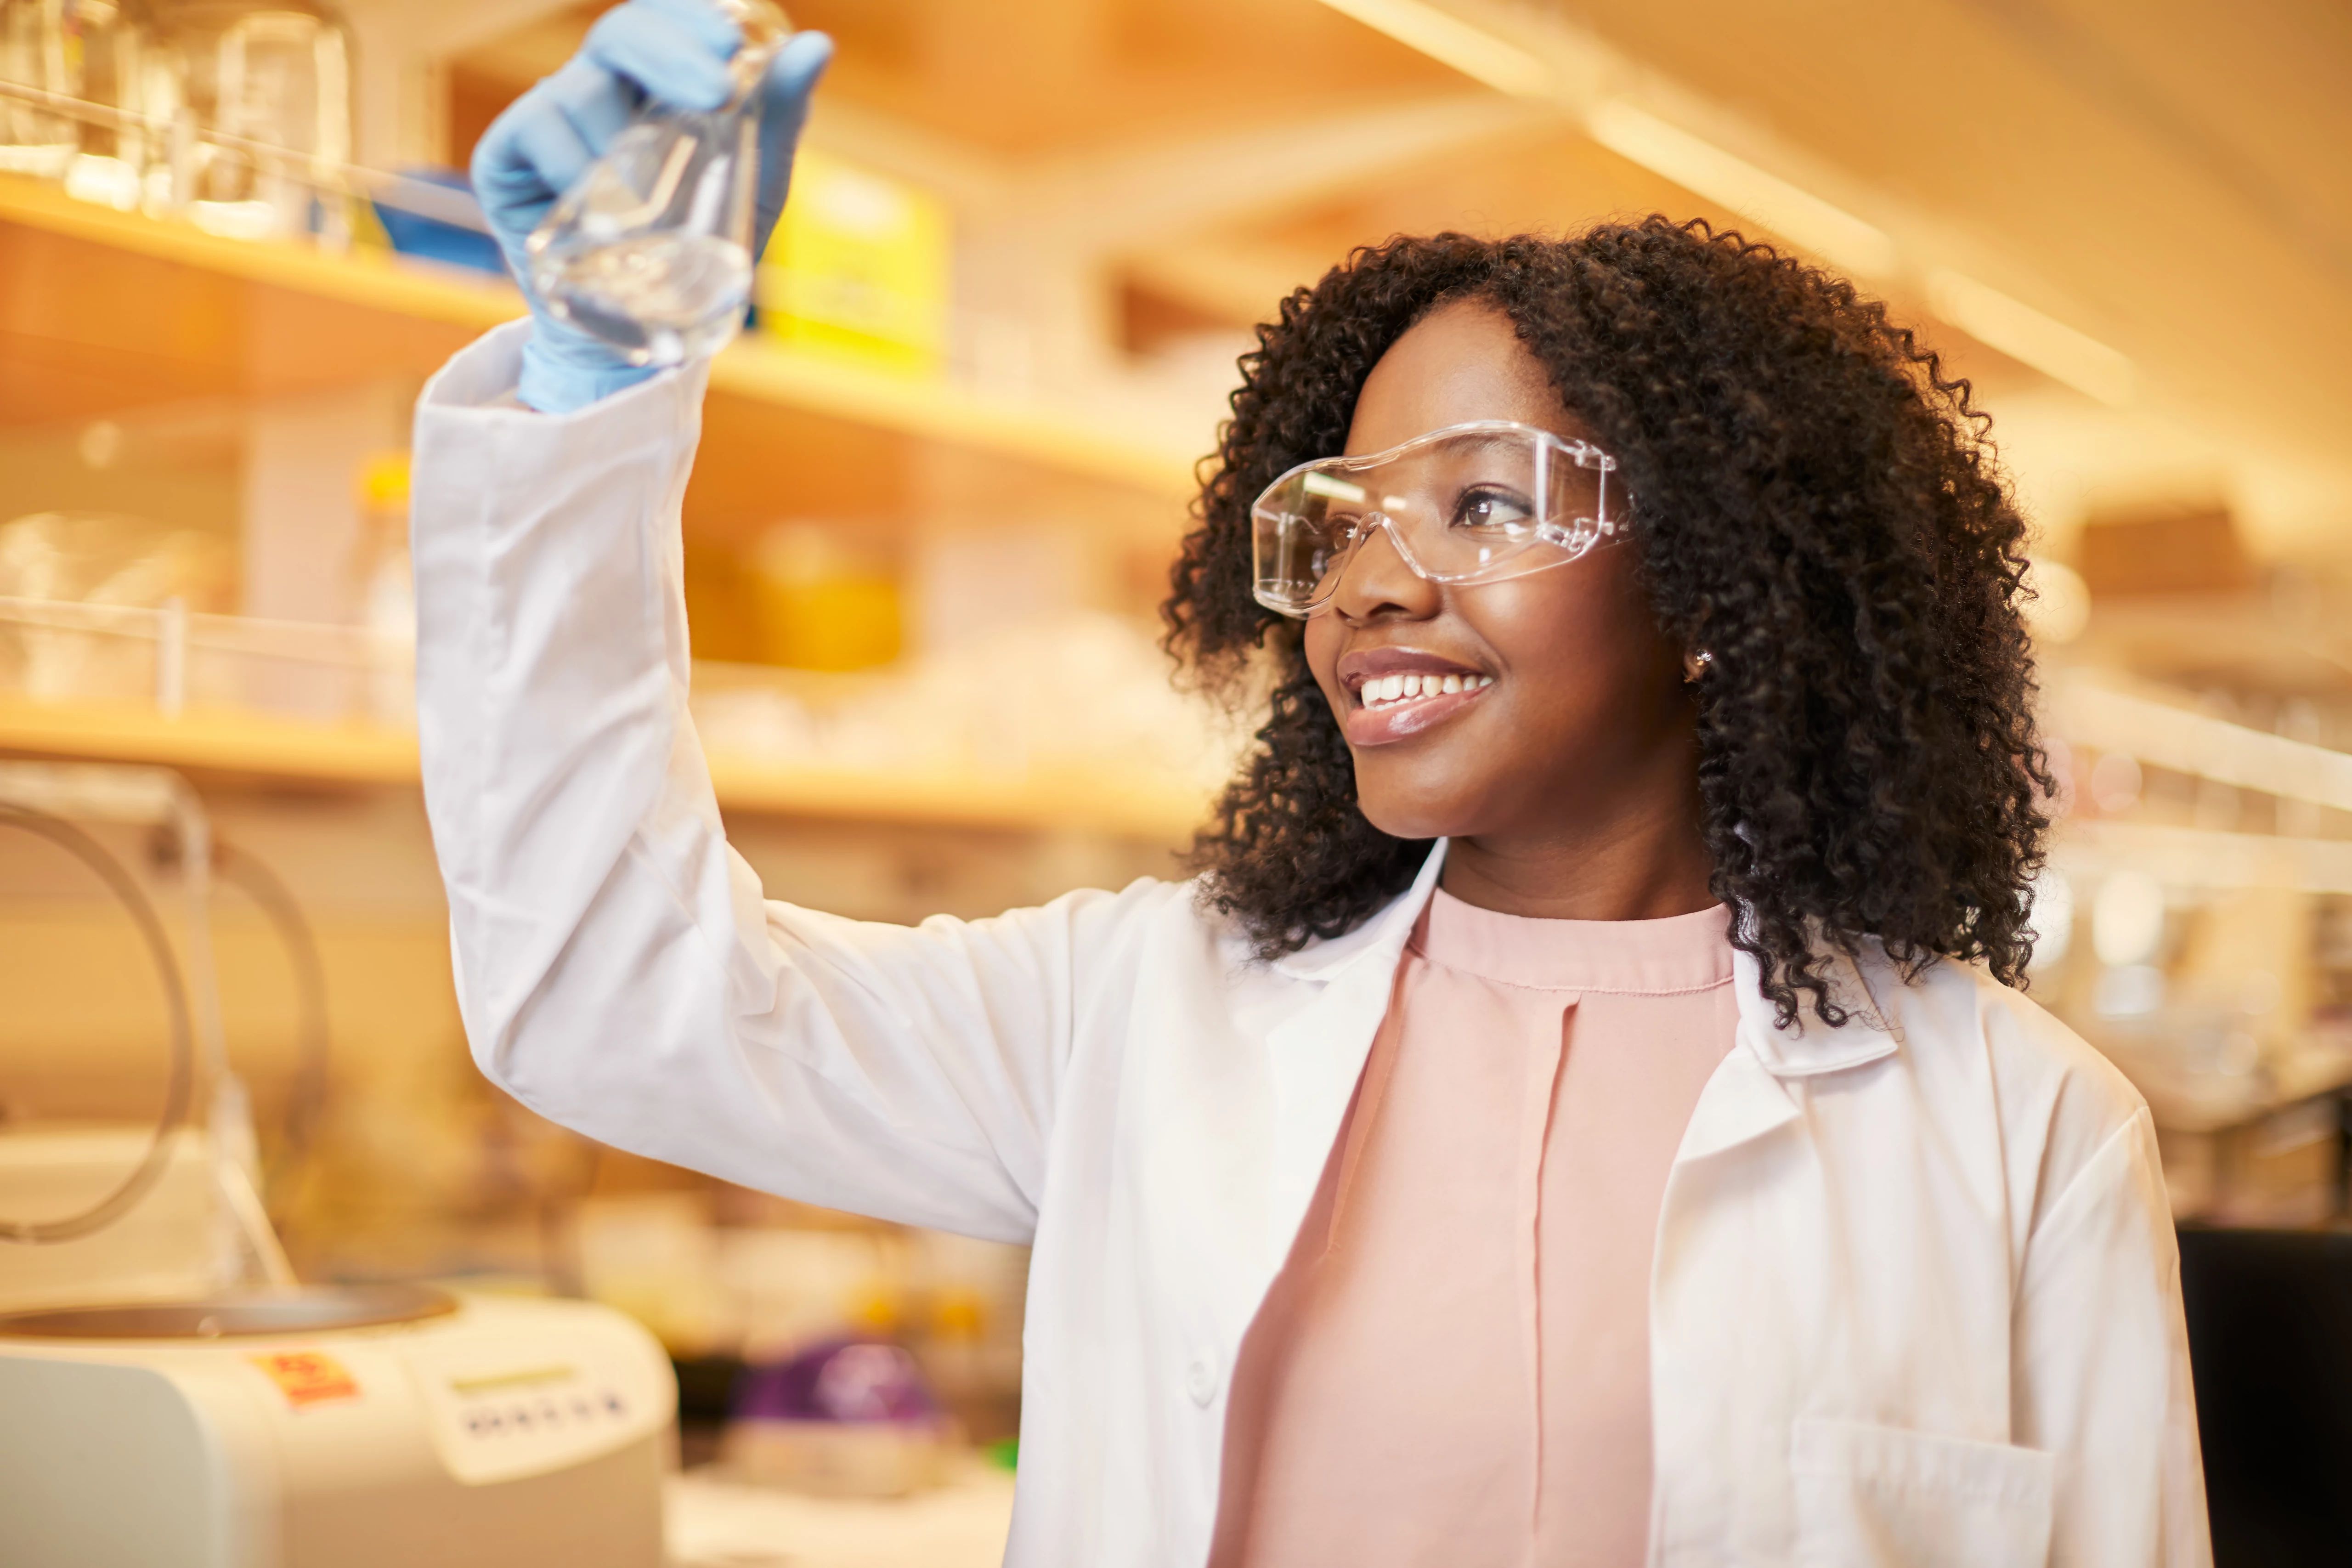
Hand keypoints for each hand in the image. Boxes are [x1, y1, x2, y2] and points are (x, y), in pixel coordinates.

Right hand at [470, 0, 831, 411]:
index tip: (731, 42)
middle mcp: (598, 88)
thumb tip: (818, 45)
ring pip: (581, 90)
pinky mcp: (506, 156)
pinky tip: (598, 212)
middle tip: (717, 92)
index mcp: (652, 82)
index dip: (689, 18)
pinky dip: (573, 168)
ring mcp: (549, 118)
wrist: (643, 332)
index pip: (662, 21)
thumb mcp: (751, 184)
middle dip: (670, 54)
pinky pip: (536, 131)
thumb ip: (779, 114)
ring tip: (652, 200)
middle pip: (619, 35)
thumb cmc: (697, 249)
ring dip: (625, 141)